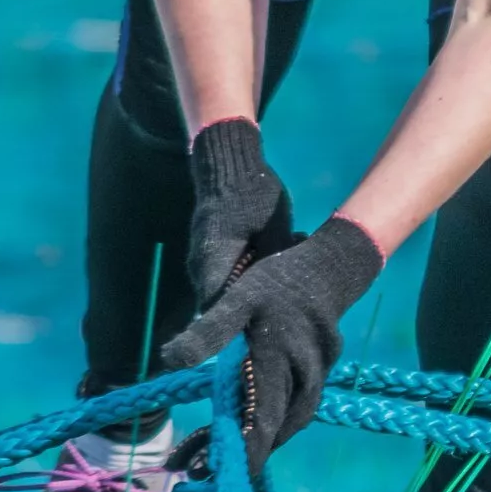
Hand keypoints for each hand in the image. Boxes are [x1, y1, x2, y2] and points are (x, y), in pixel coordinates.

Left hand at [159, 217, 384, 466]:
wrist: (334, 267)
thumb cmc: (281, 282)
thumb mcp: (239, 298)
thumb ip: (209, 331)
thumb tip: (169, 359)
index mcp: (279, 364)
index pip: (262, 421)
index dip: (244, 454)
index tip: (219, 479)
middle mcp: (301, 380)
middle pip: (271, 431)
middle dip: (236, 456)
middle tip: (195, 471)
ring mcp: (313, 380)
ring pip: (284, 424)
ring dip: (252, 443)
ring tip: (211, 455)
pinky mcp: (315, 376)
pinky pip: (292, 410)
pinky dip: (267, 423)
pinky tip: (244, 423)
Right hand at [186, 119, 295, 308]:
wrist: (230, 164)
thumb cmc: (253, 195)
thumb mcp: (275, 230)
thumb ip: (275, 264)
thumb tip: (284, 294)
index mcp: (213, 264)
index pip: (219, 311)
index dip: (241, 324)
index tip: (271, 327)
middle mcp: (202, 268)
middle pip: (224, 302)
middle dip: (253, 308)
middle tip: (287, 305)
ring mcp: (204, 259)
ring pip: (229, 287)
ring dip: (255, 287)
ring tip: (288, 280)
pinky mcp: (212, 252)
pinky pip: (229, 272)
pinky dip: (252, 272)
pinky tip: (278, 264)